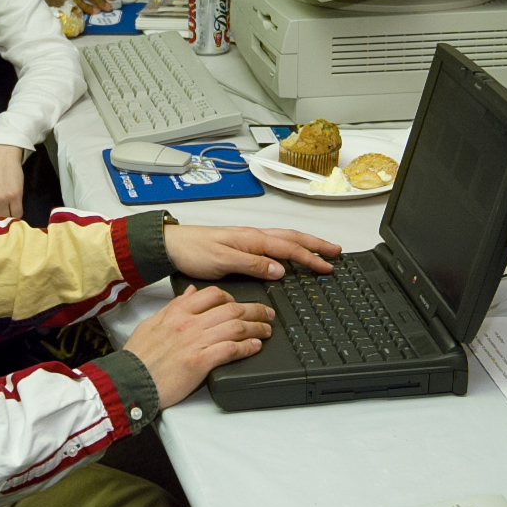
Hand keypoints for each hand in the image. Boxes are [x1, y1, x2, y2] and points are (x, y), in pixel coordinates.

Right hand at [124, 285, 273, 408]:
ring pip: (236, 327)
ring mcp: (196, 342)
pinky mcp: (201, 362)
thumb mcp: (153, 323)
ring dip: (256, 328)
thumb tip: (192, 293)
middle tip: (266, 314)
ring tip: (266, 330)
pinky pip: (231, 349)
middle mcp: (189, 323)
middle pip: (231, 309)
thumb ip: (175, 307)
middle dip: (254, 310)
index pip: (212, 294)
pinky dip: (247, 347)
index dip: (232, 297)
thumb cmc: (139, 356)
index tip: (240, 303)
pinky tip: (255, 347)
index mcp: (177, 312)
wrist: (130, 379)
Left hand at [164, 223, 340, 282]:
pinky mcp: (241, 246)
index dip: (310, 258)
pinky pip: (273, 245)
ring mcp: (248, 240)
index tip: (327, 266)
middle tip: (335, 253)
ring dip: (305, 245)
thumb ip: (252, 264)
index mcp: (252, 239)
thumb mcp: (222, 261)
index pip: (289, 248)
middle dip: (316, 246)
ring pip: (284, 241)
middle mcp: (253, 237)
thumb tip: (279, 270)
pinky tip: (290, 255)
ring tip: (321, 251)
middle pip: (292, 239)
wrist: (171, 246)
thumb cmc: (192, 251)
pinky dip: (289, 248)